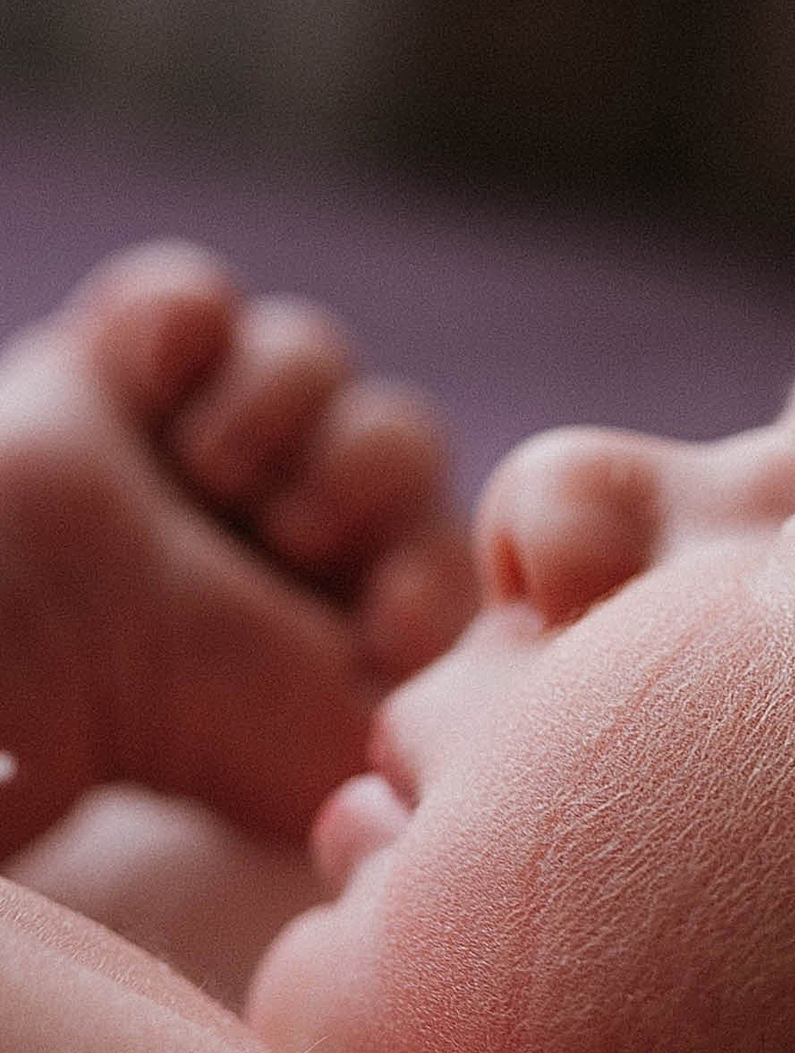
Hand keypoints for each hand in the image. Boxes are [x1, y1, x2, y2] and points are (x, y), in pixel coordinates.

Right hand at [0, 244, 474, 854]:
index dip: (426, 563)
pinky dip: (176, 333)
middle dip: (356, 484)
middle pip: (401, 432)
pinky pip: (195, 297)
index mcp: (351, 604)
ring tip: (204, 478)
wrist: (33, 663)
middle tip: (283, 538)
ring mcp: (204, 435)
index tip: (373, 619)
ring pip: (314, 352)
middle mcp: (288, 515)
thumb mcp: (338, 755)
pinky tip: (141, 399)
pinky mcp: (120, 367)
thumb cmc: (181, 726)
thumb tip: (492, 685)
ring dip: (272, 414)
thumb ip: (438, 726)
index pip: (457, 534)